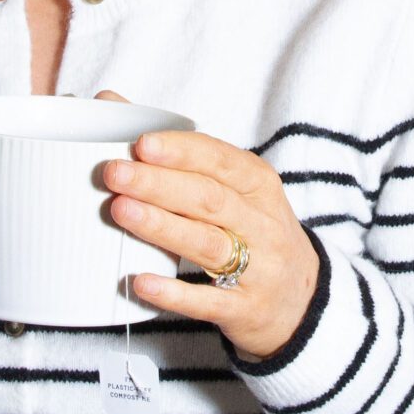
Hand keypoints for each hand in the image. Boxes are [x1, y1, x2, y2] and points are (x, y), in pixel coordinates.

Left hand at [93, 91, 318, 361]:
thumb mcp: (234, 189)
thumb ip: (179, 153)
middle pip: (209, 199)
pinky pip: (207, 300)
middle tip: (114, 173)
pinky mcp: (245, 308)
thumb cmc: (252, 231)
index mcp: (258, 185)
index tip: (141, 143)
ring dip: (162, 227)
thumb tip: (112, 104)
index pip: (220, 160)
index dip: (181, 152)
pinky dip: (174, 292)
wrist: (300, 299)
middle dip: (159, 184)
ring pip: (207, 244)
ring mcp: (258, 268)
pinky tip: (141, 281)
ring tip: (120, 211)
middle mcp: (262, 223)